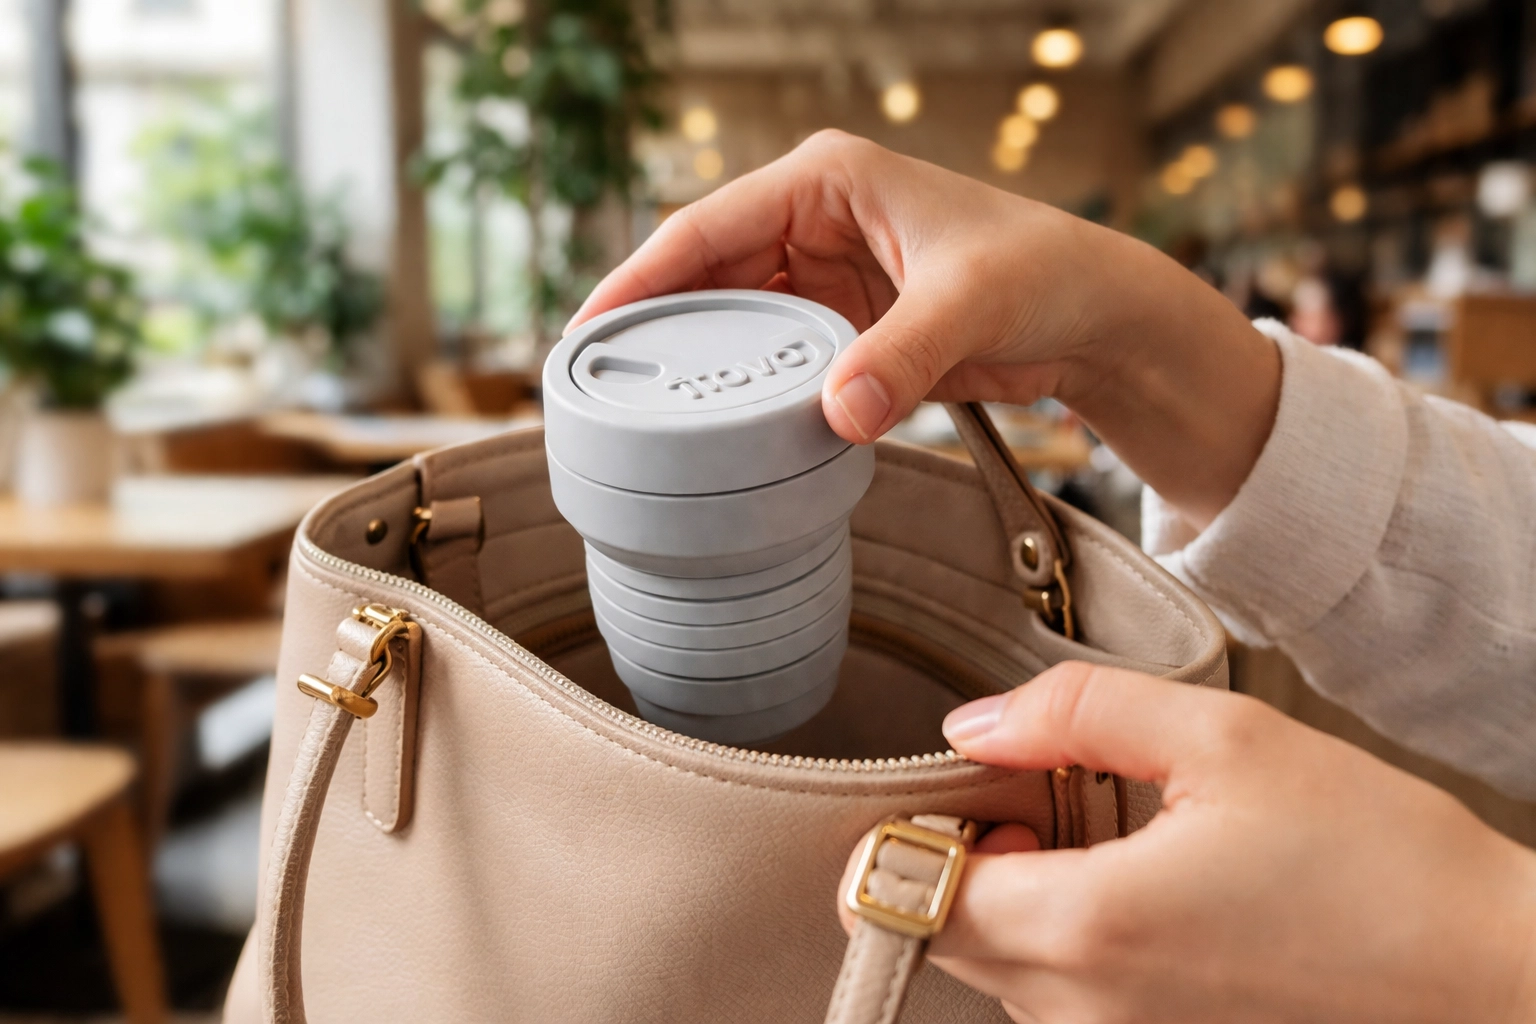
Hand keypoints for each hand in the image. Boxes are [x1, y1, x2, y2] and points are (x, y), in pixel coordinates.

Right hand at [570, 131, 1278, 527]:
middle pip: (701, 277)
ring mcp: (822, 278)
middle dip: (651, 330)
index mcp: (826, 180)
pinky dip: (739, 391)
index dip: (638, 281)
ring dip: (692, 366)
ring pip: (728, 323)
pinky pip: (767, 360)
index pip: (704, 227)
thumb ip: (902, 357)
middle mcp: (811, 221)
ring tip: (633, 415)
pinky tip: (708, 427)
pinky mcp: (840, 328)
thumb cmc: (1044, 273)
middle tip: (592, 389)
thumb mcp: (969, 304)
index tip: (588, 334)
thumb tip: (838, 413)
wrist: (1095, 319)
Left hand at [838, 663, 1535, 1023]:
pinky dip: (1066, 939)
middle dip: (958, 859)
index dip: (908, 830)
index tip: (969, 784)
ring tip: (1106, 835)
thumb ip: (1076, 713)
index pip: (901, 896)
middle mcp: (1086, 1010)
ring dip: (1015, 897)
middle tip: (1040, 795)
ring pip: (995, 968)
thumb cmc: (1377, 859)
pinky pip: (1060, 998)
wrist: (1490, 979)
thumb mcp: (1225, 739)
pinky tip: (1141, 887)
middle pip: (939, 934)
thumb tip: (976, 724)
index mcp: (1089, 927)